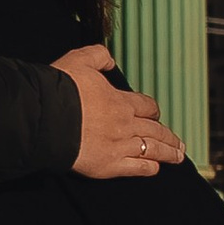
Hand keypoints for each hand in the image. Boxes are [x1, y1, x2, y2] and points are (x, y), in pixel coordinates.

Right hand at [58, 43, 186, 181]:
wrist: (44, 116)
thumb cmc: (59, 89)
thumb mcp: (79, 60)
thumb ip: (98, 56)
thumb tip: (109, 60)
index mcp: (120, 101)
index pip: (146, 106)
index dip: (153, 110)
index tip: (155, 114)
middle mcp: (125, 124)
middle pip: (156, 130)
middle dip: (169, 136)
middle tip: (178, 143)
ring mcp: (119, 146)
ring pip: (153, 149)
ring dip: (168, 153)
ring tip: (178, 156)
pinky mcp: (109, 165)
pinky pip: (138, 168)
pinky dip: (150, 168)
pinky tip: (156, 168)